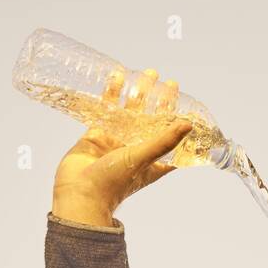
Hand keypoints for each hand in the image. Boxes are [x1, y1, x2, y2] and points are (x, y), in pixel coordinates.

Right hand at [51, 69, 192, 227]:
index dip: (178, 122)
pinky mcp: (97, 134)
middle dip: (159, 101)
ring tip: (148, 74)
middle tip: (166, 81)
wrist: (79, 193)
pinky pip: (107, 109)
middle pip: (152, 120)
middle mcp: (136, 150)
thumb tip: (189, 124)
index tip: (186, 105)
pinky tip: (119, 76)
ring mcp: (116, 141)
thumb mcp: (143, 158)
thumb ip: (164, 141)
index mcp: (153, 162)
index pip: (171, 138)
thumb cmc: (114, 182)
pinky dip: (112, 93)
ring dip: (139, 93)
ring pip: (130, 112)